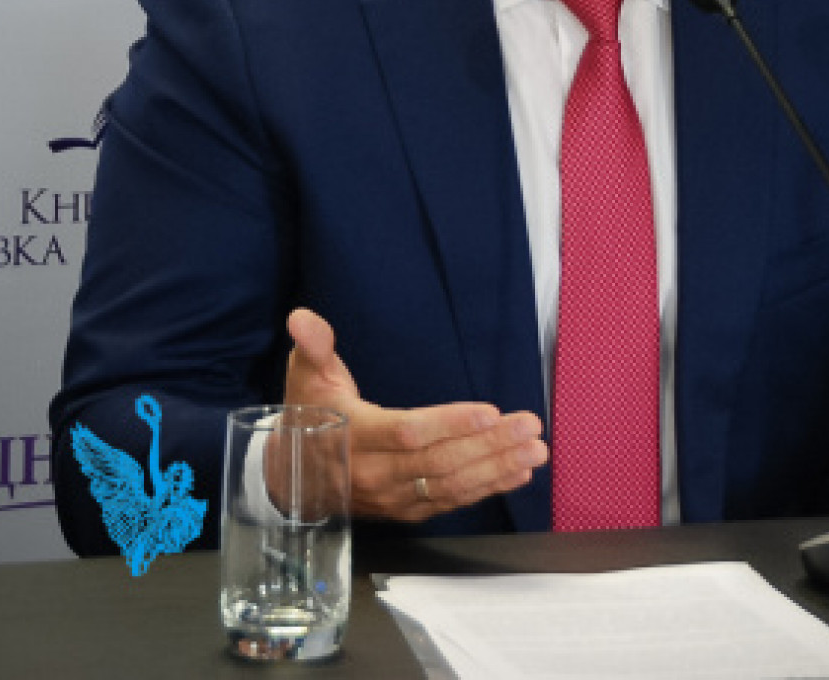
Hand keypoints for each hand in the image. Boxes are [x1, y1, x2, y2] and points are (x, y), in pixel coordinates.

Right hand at [283, 307, 547, 522]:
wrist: (293, 476)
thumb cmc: (307, 416)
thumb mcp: (306, 375)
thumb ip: (314, 345)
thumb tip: (301, 317)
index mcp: (353, 435)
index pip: (407, 432)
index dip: (449, 424)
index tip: (489, 411)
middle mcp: (374, 473)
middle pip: (439, 463)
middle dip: (489, 445)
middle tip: (529, 427)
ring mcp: (392, 497)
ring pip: (450, 486)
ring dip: (497, 469)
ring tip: (535, 451)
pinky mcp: (406, 510)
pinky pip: (450, 501)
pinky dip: (487, 488)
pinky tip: (517, 474)